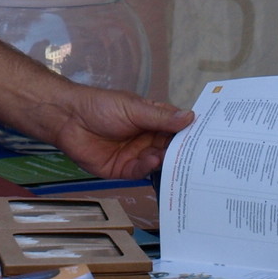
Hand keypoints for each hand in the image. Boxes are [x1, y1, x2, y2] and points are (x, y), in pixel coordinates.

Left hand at [39, 84, 192, 180]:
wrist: (68, 118)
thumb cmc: (100, 106)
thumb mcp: (134, 108)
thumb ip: (161, 117)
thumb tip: (191, 117)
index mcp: (152, 119)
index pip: (176, 128)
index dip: (191, 133)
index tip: (209, 138)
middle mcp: (147, 138)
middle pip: (170, 148)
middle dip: (182, 152)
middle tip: (199, 157)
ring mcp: (135, 155)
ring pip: (158, 162)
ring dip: (166, 161)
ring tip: (173, 157)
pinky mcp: (123, 170)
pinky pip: (140, 172)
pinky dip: (148, 167)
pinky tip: (152, 160)